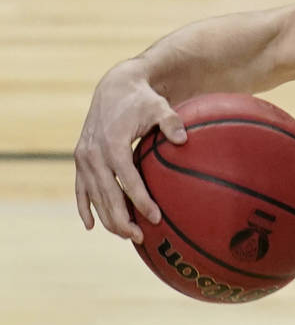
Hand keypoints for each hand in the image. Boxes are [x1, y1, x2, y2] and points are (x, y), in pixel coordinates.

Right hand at [74, 61, 179, 242]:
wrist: (114, 86)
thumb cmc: (142, 99)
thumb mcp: (159, 106)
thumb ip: (172, 122)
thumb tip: (184, 140)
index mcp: (112, 143)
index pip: (127, 179)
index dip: (140, 200)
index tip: (156, 217)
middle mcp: (93, 153)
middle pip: (107, 194)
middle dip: (122, 218)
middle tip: (141, 238)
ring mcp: (83, 157)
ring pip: (93, 196)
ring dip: (107, 218)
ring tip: (127, 235)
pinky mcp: (80, 158)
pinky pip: (80, 188)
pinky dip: (84, 207)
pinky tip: (90, 226)